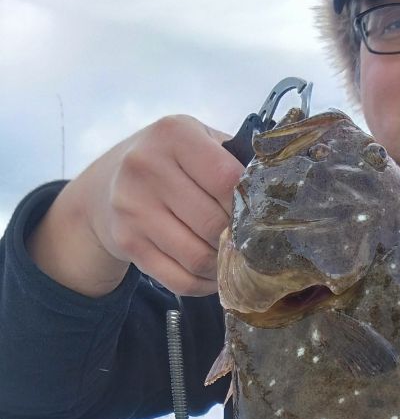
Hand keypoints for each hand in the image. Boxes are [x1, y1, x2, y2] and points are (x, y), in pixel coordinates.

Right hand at [28, 116, 242, 298]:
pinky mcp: (127, 242)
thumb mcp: (196, 141)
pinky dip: (203, 284)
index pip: (227, 180)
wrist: (106, 185)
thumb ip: (232, 158)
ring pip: (198, 257)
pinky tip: (210, 274)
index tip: (256, 214)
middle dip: (237, 239)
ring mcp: (132, 207)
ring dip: (221, 266)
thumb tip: (274, 196)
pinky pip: (180, 279)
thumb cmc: (170, 162)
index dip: (249, 204)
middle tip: (246, 242)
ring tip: (229, 258)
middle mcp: (146, 166)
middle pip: (214, 223)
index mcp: (173, 134)